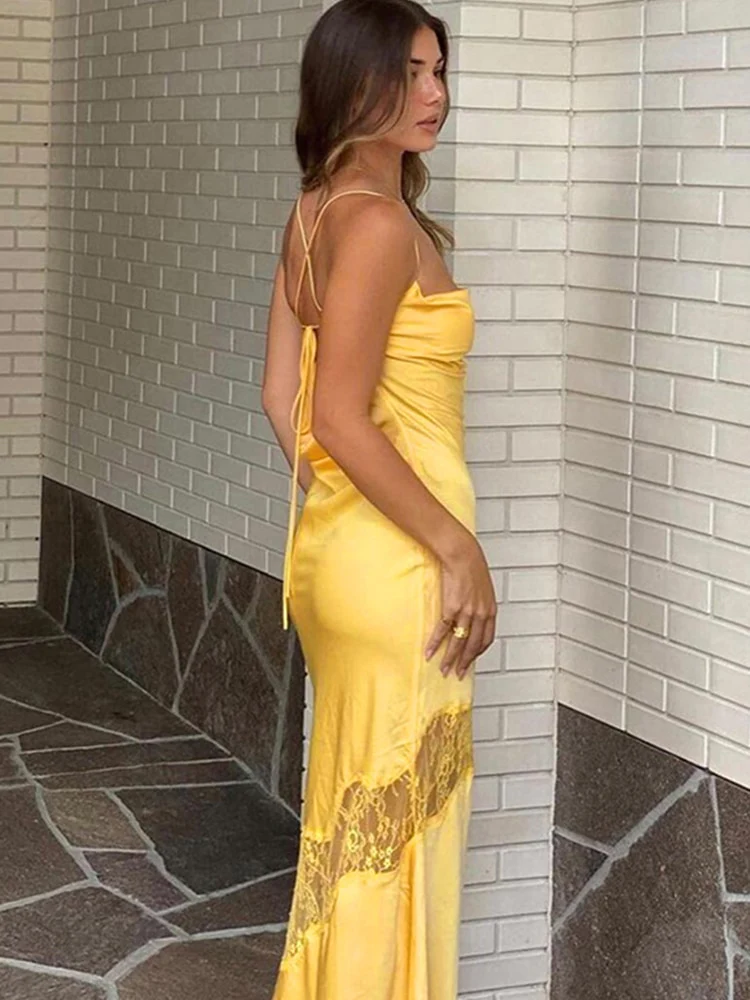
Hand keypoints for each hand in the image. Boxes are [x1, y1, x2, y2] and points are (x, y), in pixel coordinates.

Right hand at [424, 535, 496, 679]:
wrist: (462, 554)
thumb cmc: (471, 567)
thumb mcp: (482, 588)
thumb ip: (480, 604)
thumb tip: (473, 614)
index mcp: (490, 610)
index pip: (486, 639)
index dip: (478, 653)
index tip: (471, 661)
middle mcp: (480, 614)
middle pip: (472, 645)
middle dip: (465, 662)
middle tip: (458, 674)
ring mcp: (466, 612)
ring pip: (458, 642)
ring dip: (450, 659)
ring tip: (444, 669)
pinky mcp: (451, 608)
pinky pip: (442, 631)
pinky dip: (435, 644)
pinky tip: (429, 652)